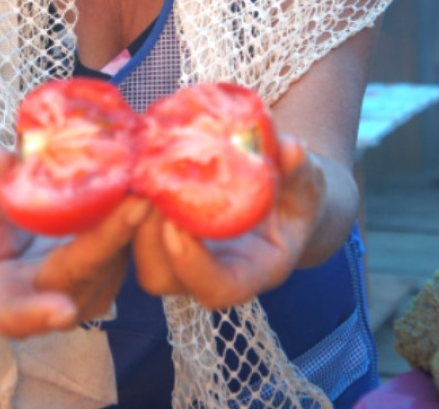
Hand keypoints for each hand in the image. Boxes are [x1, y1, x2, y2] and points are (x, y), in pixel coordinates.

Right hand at [0, 150, 146, 337]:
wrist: (3, 238)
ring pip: (113, 260)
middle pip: (81, 276)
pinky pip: (130, 246)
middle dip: (109, 242)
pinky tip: (151, 184)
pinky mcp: (113, 269)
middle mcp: (45, 302)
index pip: (15, 312)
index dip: (37, 313)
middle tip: (136, 203)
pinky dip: (139, 218)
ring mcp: (86, 290)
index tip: (63, 312)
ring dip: (133, 225)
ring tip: (148, 182)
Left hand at [133, 135, 326, 308]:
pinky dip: (129, 211)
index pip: (219, 289)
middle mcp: (216, 275)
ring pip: (143, 260)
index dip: (193, 264)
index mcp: (256, 270)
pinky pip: (137, 237)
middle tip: (148, 189)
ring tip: (140, 178)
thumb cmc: (300, 195)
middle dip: (149, 238)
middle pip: (165, 278)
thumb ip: (300, 170)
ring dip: (133, 224)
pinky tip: (135, 173)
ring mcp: (188, 262)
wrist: (284, 198)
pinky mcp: (168, 242)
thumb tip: (290, 148)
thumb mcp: (309, 182)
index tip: (179, 223)